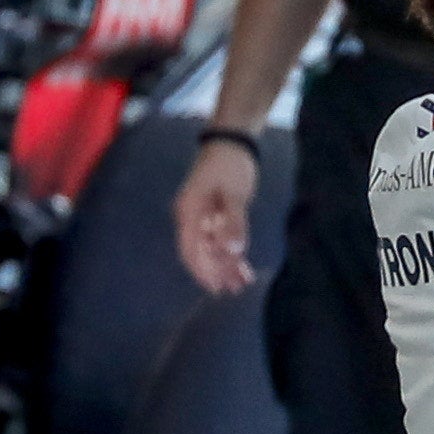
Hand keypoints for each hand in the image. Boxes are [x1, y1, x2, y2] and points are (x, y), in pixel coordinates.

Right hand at [174, 137, 258, 294]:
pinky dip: (232, 253)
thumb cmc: (230, 167)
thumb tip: (232, 250)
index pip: (191, 250)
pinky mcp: (216, 215)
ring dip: (225, 265)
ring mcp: (203, 217)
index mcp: (189, 213)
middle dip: (216, 272)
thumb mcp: (234, 195)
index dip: (202, 270)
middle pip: (201, 252)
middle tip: (233, 290)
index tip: (215, 287)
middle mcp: (192, 218)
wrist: (232, 144)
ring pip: (212, 248)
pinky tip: (244, 266)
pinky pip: (221, 239)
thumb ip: (234, 222)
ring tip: (241, 283)